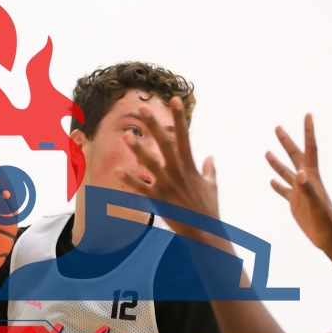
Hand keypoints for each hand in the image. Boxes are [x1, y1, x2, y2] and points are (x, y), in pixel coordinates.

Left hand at [117, 97, 219, 230]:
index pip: (184, 137)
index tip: (175, 100)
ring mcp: (168, 186)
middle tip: (143, 109)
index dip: (179, 118)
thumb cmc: (208, 209)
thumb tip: (211, 157)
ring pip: (151, 164)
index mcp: (190, 166)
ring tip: (126, 136)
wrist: (205, 232)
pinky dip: (131, 181)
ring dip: (138, 150)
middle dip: (154, 126)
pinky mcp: (159, 201)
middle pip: (165, 144)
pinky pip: (142, 189)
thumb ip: (209, 170)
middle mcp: (178, 173)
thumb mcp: (212, 186)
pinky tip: (119, 171)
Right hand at [266, 114, 331, 250]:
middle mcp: (305, 180)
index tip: (308, 115)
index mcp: (311, 176)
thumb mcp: (314, 202)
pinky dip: (277, 185)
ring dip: (277, 162)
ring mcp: (299, 191)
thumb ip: (306, 187)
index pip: (310, 149)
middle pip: (295, 156)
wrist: (326, 235)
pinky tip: (271, 181)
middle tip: (278, 128)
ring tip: (267, 152)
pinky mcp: (295, 202)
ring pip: (286, 172)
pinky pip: (284, 190)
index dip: (309, 132)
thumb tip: (300, 173)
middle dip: (287, 142)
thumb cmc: (323, 219)